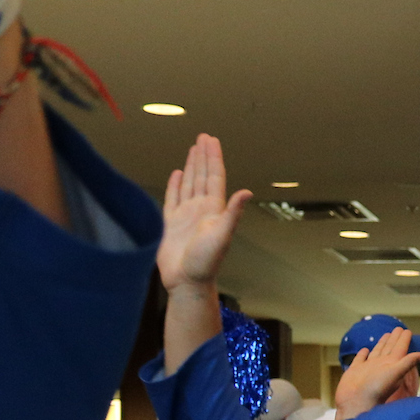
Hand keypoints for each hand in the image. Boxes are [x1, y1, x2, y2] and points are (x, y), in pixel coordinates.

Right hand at [158, 134, 251, 295]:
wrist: (187, 282)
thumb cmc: (205, 263)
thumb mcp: (222, 235)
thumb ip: (233, 213)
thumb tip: (247, 192)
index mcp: (213, 209)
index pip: (214, 176)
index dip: (213, 157)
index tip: (211, 139)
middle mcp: (201, 209)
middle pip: (202, 175)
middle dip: (203, 156)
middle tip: (203, 136)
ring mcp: (186, 215)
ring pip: (189, 184)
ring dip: (191, 166)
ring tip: (193, 150)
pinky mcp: (171, 224)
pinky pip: (173, 198)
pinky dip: (175, 185)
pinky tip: (176, 173)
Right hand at [336, 329, 419, 419]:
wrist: (357, 402)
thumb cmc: (376, 389)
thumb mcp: (395, 373)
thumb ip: (408, 362)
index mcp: (392, 364)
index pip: (400, 348)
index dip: (404, 339)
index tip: (407, 331)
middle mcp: (381, 365)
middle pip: (390, 348)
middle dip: (394, 339)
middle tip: (398, 329)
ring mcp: (368, 368)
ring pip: (377, 352)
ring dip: (382, 344)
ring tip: (386, 335)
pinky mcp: (355, 371)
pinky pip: (360, 359)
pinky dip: (363, 354)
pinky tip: (365, 350)